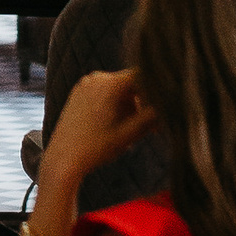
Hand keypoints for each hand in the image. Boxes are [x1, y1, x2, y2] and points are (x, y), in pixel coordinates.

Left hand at [48, 66, 153, 180]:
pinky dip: (115, 105)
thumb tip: (172, 105)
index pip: (144, 76)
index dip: (157, 92)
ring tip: (130, 131)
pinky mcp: (79, 92)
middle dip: (143, 102)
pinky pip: (105, 92)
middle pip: (132, 83)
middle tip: (153, 128)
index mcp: (109, 84)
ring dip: (130, 105)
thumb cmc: (96, 148)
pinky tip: (115, 125)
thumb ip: (152, 117)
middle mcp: (96, 77)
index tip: (163, 111)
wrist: (63, 158)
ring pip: (119, 89)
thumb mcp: (130, 133)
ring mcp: (85, 84)